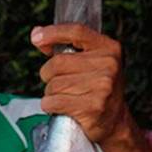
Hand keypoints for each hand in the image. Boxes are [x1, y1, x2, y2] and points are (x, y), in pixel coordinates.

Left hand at [31, 24, 127, 143]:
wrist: (115, 120)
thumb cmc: (98, 88)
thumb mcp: (89, 62)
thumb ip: (64, 47)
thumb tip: (36, 34)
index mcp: (109, 48)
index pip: (76, 31)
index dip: (53, 33)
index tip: (36, 38)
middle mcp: (108, 65)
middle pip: (58, 63)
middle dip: (48, 74)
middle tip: (58, 83)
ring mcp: (103, 86)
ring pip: (54, 85)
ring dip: (50, 93)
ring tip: (64, 97)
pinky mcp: (93, 107)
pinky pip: (54, 102)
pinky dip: (50, 106)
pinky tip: (60, 108)